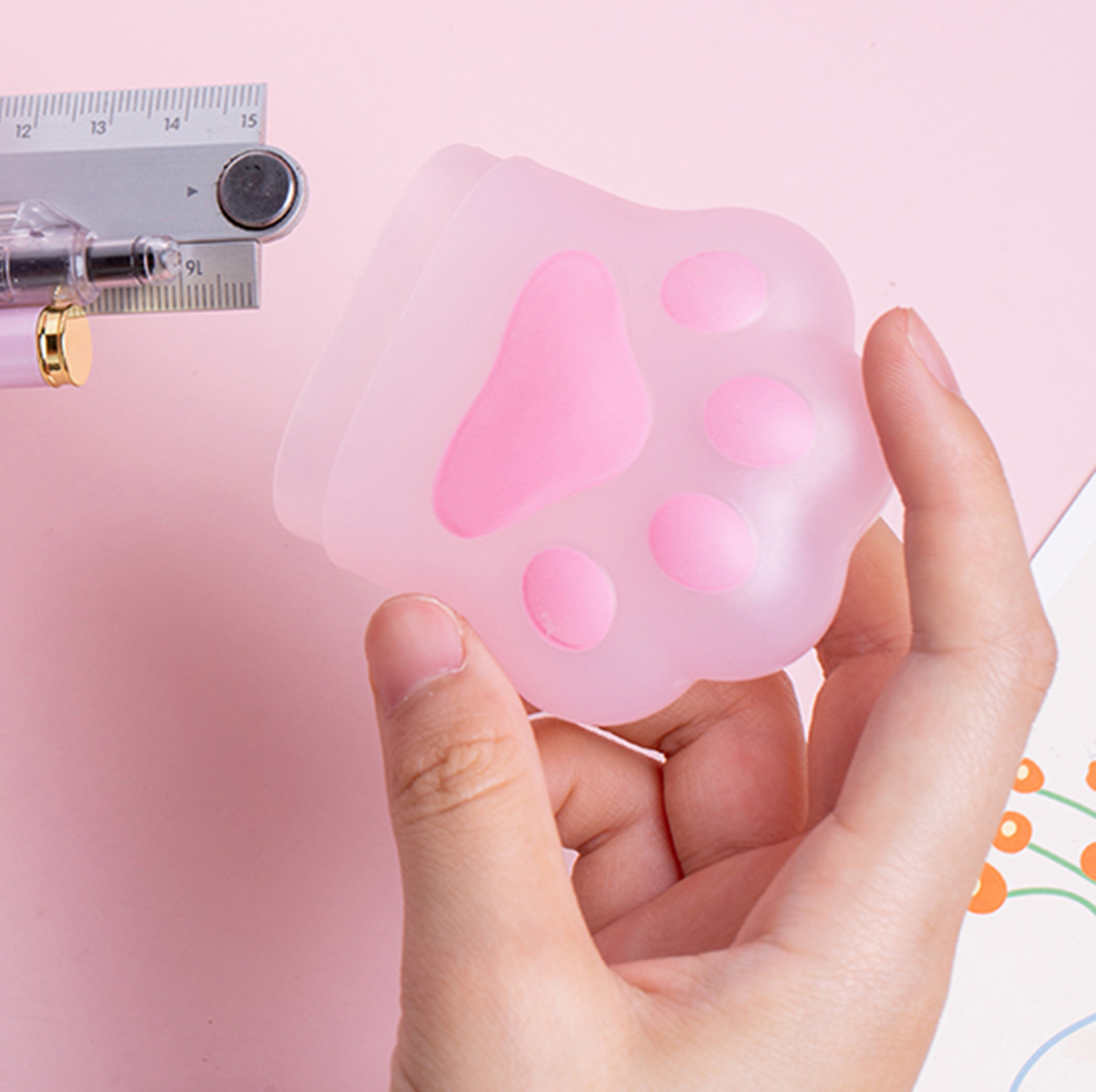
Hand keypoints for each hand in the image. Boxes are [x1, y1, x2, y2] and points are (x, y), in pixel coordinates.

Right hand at [364, 307, 1055, 1091]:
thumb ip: (459, 809)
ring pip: (682, 705)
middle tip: (669, 420)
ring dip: (592, 635)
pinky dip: (529, 711)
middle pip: (824, 659)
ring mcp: (722, 900)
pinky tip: (460, 674)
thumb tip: (416, 626)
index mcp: (863, 923)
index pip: (961, 662)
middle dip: (739, 538)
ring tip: (513, 548)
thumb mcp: (512, 1029)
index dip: (948, 488)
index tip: (894, 354)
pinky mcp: (632, 914)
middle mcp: (819, 893)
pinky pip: (592, 764)